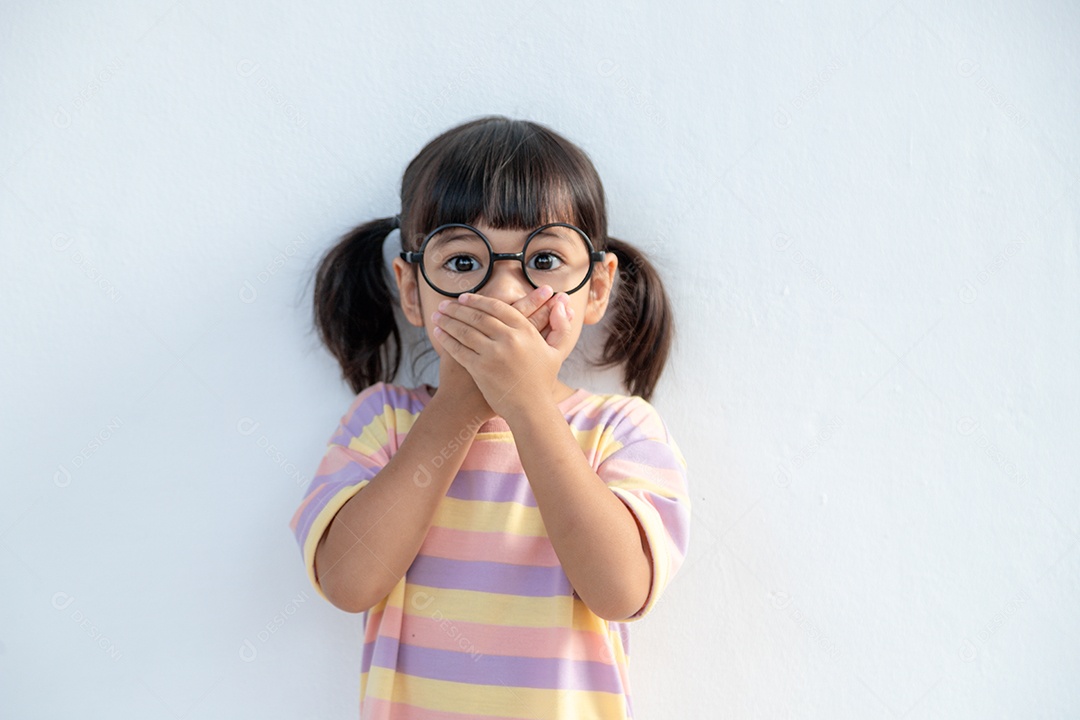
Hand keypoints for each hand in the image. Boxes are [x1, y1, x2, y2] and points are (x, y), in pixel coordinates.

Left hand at [431, 286, 575, 420]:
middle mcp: (509, 339)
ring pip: (465, 330)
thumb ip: (561, 326)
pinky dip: (446, 338)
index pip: (497, 307)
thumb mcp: (556, 352)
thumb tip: (563, 302)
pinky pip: (459, 348)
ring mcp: (493, 354)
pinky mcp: (480, 368)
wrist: (530, 410)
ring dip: (448, 320)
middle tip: (445, 303)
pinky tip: (438, 332)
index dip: (478, 300)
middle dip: (458, 308)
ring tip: (438, 314)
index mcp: (525, 331)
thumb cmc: (542, 382)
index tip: (464, 297)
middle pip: (477, 316)